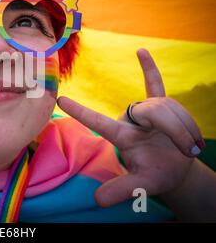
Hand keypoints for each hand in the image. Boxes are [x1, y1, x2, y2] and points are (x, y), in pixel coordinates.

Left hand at [57, 48, 205, 206]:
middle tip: (190, 150)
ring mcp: (146, 110)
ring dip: (186, 127)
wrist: (178, 166)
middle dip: (176, 129)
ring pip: (167, 106)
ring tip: (192, 147)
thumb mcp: (141, 186)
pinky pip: (155, 84)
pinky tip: (141, 51)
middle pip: (152, 111)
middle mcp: (131, 120)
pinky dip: (149, 70)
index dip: (81, 112)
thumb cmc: (157, 175)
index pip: (99, 122)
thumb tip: (98, 202)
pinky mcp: (161, 105)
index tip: (60, 99)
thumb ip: (121, 191)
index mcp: (122, 137)